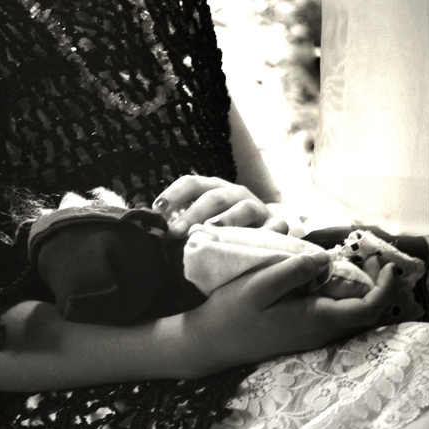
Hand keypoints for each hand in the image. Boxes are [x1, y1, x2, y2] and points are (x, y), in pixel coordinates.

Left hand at [153, 175, 288, 237]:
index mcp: (214, 188)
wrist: (266, 228)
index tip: (156, 209)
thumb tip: (152, 226)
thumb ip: (182, 220)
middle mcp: (235, 193)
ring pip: (243, 208)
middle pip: (214, 196)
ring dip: (227, 219)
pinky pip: (275, 227)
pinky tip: (254, 244)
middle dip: (193, 213)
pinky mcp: (276, 224)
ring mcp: (257, 207)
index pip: (191, 183)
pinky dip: (268, 233)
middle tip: (176, 231)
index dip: (173, 193)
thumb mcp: (205, 217)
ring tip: (212, 230)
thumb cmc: (226, 226)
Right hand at [179, 254, 398, 376]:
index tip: (387, 264)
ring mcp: (312, 336)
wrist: (212, 343)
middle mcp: (320, 332)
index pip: (367, 309)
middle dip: (378, 287)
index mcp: (315, 319)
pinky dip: (347, 299)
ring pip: (352, 318)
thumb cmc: (232, 311)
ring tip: (359, 265)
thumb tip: (325, 259)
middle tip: (372, 258)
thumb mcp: (259, 284)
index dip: (384, 288)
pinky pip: (338, 319)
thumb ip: (294, 270)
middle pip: (366, 315)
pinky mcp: (302, 335)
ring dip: (364, 293)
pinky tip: (334, 280)